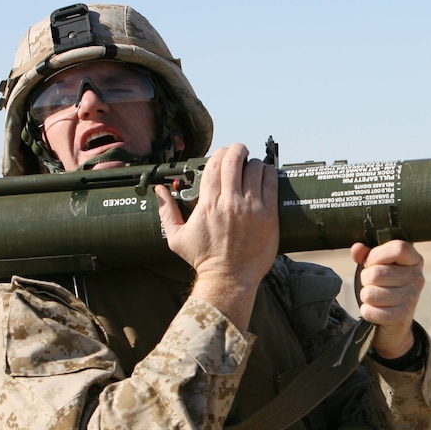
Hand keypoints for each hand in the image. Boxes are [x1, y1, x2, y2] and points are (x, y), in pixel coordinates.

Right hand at [155, 143, 278, 327]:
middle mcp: (230, 202)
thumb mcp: (176, 237)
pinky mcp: (268, 215)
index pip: (214, 164)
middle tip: (240, 151)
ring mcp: (251, 207)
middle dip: (237, 150)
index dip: (219, 154)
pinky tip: (266, 173)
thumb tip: (159, 191)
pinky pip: (271, 182)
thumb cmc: (203, 260)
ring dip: (253, 162)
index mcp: (208, 203)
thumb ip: (166, 211)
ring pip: (255, 168)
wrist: (229, 279)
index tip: (222, 155)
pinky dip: (269, 173)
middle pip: (235, 160)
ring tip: (253, 166)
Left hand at [350, 240, 423, 358]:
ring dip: (366, 295)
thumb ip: (367, 254)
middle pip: (376, 274)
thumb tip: (357, 249)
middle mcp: (417, 278)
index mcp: (414, 260)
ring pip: (370, 294)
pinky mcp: (402, 317)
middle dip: (365, 279)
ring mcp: (411, 298)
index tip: (372, 262)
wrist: (397, 319)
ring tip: (374, 296)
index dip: (377, 254)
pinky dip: (367, 311)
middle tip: (372, 283)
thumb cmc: (386, 284)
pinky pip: (370, 311)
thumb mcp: (379, 265)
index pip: (398, 248)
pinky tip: (375, 309)